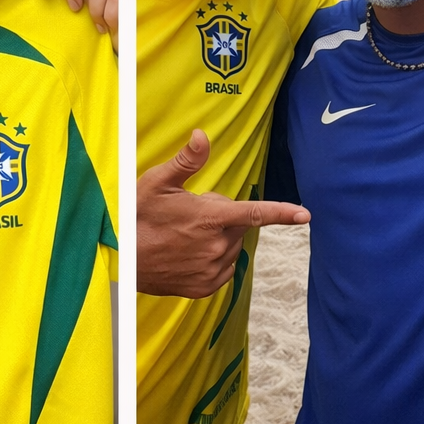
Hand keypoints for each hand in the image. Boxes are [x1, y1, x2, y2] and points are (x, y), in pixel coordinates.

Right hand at [137, 130, 310, 297]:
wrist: (118, 261)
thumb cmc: (135, 217)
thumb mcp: (156, 183)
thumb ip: (186, 161)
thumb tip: (202, 135)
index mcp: (210, 218)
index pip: (254, 213)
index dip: (282, 212)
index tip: (305, 215)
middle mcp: (215, 246)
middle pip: (238, 226)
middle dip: (223, 217)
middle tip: (192, 214)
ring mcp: (211, 270)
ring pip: (231, 248)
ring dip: (219, 239)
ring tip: (185, 235)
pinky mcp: (204, 288)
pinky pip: (223, 269)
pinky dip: (214, 259)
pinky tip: (189, 253)